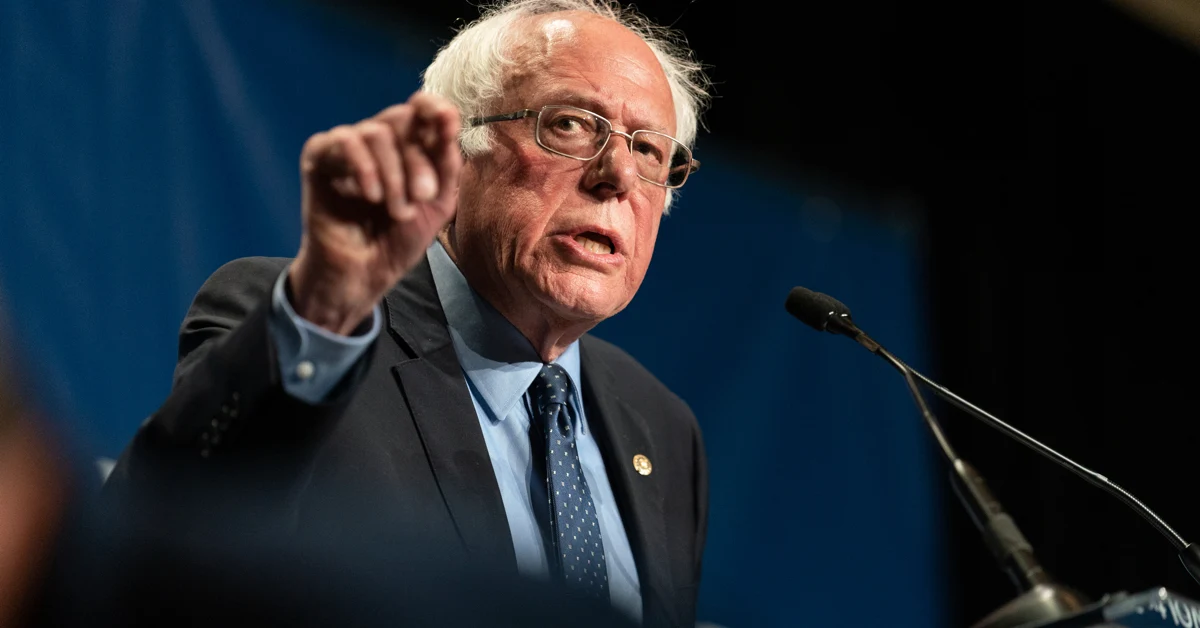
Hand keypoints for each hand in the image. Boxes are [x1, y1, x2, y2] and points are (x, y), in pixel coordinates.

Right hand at [290, 92, 461, 334]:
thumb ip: (446, 163)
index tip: (449, 123)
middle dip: (418, 159)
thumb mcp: (437, 204)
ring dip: (393, 174)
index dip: (435, 108)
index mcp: (407, 146)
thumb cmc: (399, 240)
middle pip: (401, 119)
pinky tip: (370, 196)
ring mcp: (347, 148)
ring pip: (375, 132)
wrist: (363, 276)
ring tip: (397, 211)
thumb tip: (448, 120)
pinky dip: (363, 166)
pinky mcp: (318, 159)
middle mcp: (378, 141)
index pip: (420, 109)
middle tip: (424, 196)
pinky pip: (343, 141)